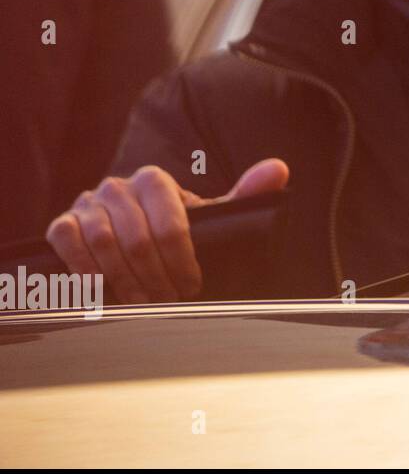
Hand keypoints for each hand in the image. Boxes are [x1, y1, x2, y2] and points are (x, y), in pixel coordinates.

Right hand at [44, 158, 289, 303]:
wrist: (129, 233)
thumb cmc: (176, 227)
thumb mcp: (210, 215)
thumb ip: (245, 195)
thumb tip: (279, 169)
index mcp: (155, 180)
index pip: (172, 226)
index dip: (183, 263)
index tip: (192, 286)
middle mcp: (118, 186)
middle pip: (139, 241)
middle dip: (157, 279)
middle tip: (170, 302)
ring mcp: (88, 203)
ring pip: (106, 245)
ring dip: (127, 282)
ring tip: (145, 304)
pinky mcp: (64, 222)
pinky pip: (69, 242)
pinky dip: (86, 269)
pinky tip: (104, 290)